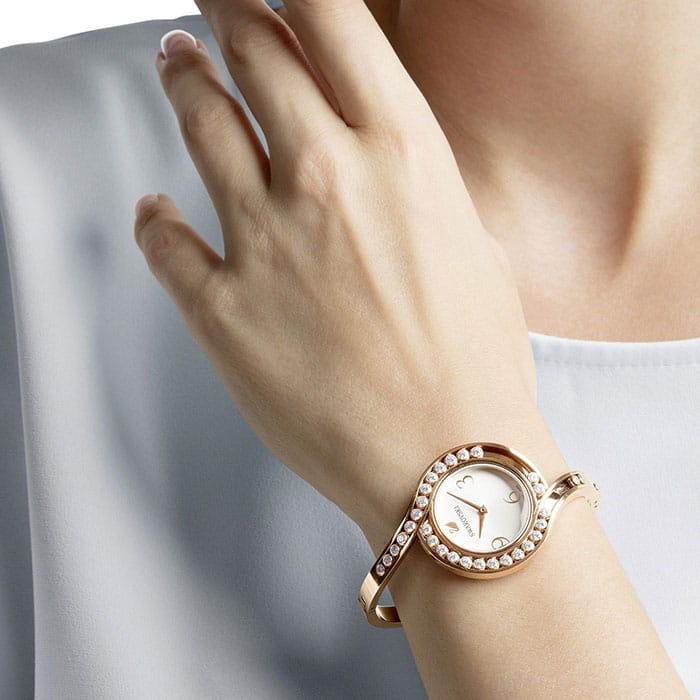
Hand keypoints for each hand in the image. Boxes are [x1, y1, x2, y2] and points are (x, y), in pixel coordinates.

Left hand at [133, 0, 539, 540]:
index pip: (332, 19)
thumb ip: (410, 187)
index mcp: (402, 155)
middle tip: (212, 4)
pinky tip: (156, 210)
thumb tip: (369, 158)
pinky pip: (164, 241)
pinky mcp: (221, 310)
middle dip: (226, 12)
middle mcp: (325, 180)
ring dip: (184, 81)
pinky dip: (155, 218)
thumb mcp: (470, 244)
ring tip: (176, 62)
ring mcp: (264, 242)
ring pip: (201, 124)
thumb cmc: (476, 365)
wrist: (450, 460)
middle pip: (253, 52)